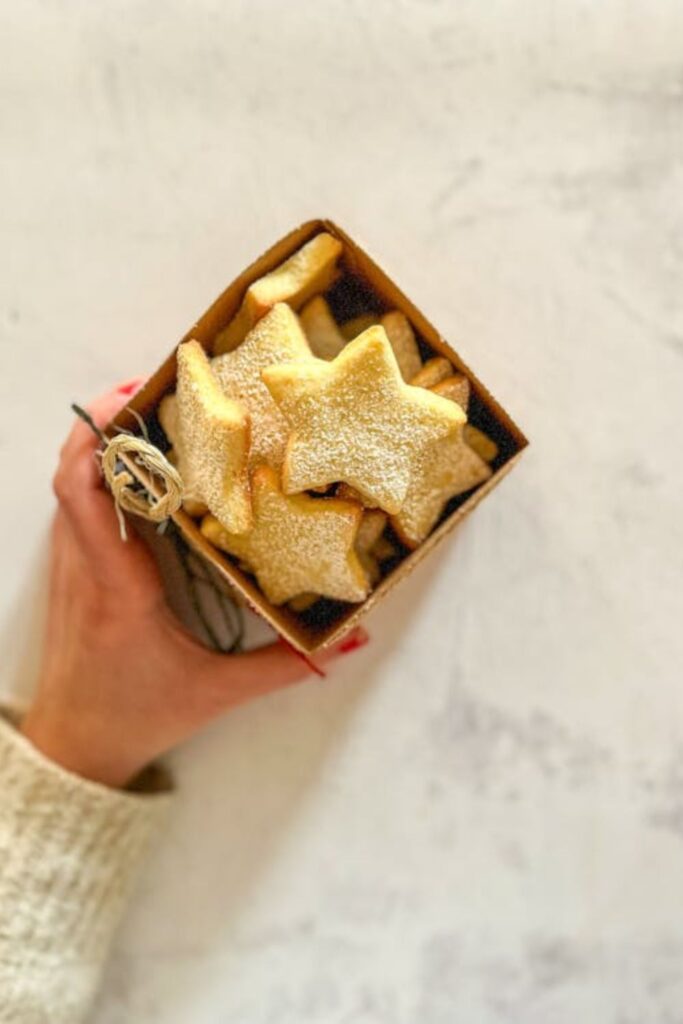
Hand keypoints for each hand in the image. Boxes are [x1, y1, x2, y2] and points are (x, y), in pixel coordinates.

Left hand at [21, 382, 367, 788]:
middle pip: (72, 470)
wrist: (76, 746)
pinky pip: (75, 504)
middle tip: (159, 387)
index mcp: (116, 586)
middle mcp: (84, 565)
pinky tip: (141, 464)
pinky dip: (99, 471)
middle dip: (106, 419)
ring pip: (69, 484)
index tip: (134, 396)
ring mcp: (70, 565)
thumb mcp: (217, 692)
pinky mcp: (72, 571)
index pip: (85, 493)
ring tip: (155, 413)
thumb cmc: (137, 716)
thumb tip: (351, 639)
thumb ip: (285, 665)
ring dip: (101, 441)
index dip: (99, 438)